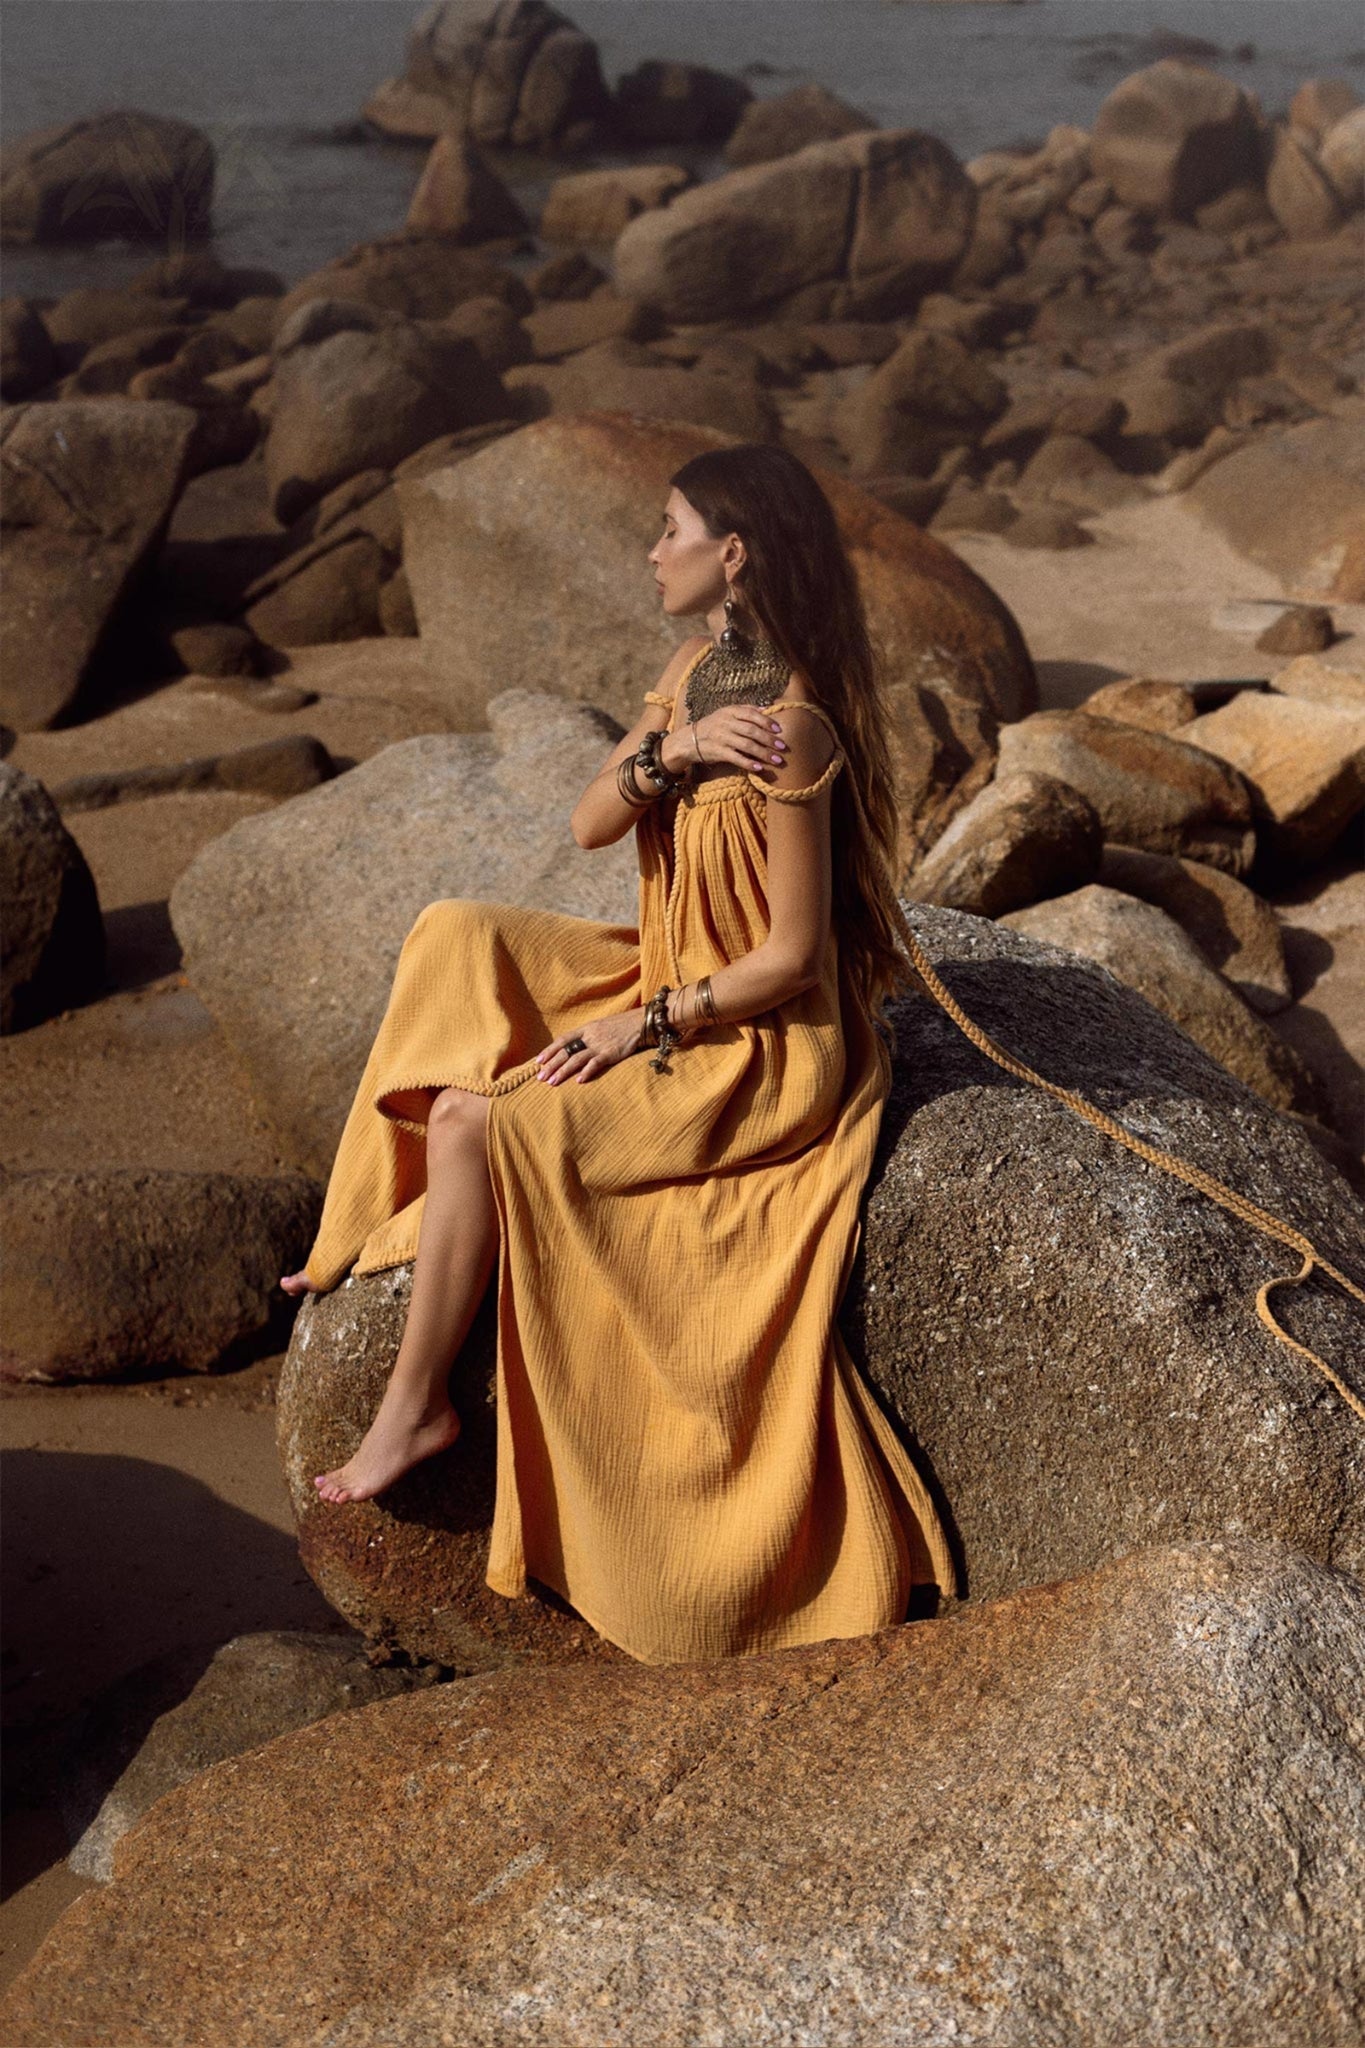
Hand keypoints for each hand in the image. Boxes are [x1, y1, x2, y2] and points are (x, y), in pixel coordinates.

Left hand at [535, 1011, 647, 1083]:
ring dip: (563, 1071)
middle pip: (566, 1051)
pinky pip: (596, 1063)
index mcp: (586, 1029)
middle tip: (540, 1077)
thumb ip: (587, 1036)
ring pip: (576, 1058)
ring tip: (552, 1082)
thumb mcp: (600, 1027)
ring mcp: (600, 1045)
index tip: (538, 1061)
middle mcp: (589, 1036)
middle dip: (551, 1064)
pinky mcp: (611, 1053)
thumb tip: (574, 1047)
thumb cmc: (620, 1026)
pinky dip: (586, 1072)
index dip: (550, 1050)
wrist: (639, 1023)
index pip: (563, 1039)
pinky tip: (578, 1081)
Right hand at [661, 708, 787, 780]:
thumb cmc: (712, 726)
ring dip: (763, 753)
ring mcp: (722, 738)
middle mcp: (726, 723)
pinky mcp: (718, 752)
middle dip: (769, 739)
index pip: (751, 714)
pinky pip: (736, 758)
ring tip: (777, 760)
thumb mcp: (726, 713)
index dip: (766, 721)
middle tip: (782, 746)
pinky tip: (759, 768)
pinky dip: (749, 763)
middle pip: (751, 731)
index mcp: (730, 712)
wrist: (689, 740)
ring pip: (746, 745)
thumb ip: (746, 710)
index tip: (779, 729)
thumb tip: (767, 708)